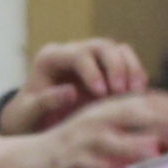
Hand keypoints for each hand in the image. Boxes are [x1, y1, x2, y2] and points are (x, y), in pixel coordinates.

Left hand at [0, 37, 155, 135]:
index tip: (101, 94)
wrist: (35, 122)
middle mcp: (71, 52)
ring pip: (119, 50)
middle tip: (122, 92)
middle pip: (102, 46)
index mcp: (50, 58)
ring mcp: (91, 58)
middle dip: (116, 67)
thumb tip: (71, 91)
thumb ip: (45, 102)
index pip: (77, 55)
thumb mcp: (28, 114)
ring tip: (136, 93)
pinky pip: (127, 62)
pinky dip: (136, 75)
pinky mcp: (106, 69)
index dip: (93, 71)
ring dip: (131, 69)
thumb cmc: (28, 118)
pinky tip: (139, 95)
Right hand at [0, 86, 167, 167]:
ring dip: (133, 144)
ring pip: (110, 138)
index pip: (147, 102)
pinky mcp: (66, 163)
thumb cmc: (75, 152)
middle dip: (162, 122)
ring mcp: (81, 141)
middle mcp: (97, 120)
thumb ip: (141, 140)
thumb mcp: (109, 140)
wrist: (26, 162)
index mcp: (110, 110)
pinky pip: (86, 164)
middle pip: (132, 113)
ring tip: (155, 150)